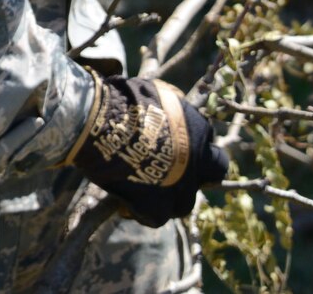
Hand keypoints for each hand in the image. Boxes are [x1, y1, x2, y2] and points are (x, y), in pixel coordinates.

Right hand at [65, 72, 228, 227]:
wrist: (100, 122)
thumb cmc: (122, 102)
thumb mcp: (157, 93)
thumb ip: (172, 107)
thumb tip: (172, 106)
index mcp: (199, 131)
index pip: (212, 151)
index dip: (197, 154)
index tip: (182, 155)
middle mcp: (196, 161)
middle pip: (208, 179)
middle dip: (191, 177)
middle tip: (168, 175)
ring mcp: (180, 187)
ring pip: (183, 203)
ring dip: (167, 198)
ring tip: (143, 191)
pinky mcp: (157, 206)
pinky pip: (155, 217)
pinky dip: (140, 212)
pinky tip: (124, 205)